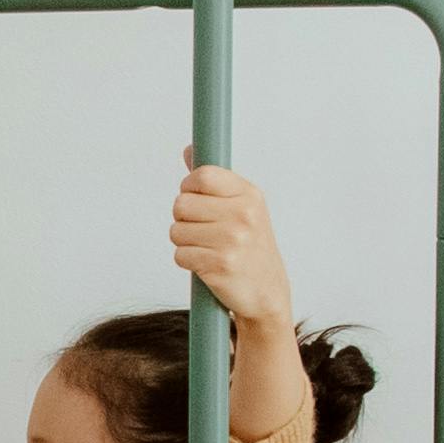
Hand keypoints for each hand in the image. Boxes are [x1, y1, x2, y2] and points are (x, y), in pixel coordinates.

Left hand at [171, 156, 294, 331]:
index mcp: (249, 195)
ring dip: (185, 242)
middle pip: (181, 203)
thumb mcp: (242, 207)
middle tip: (204, 231)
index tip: (196, 200)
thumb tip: (189, 150)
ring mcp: (232, 240)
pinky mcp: (220, 265)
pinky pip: (180, 255)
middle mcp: (243, 215)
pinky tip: (207, 264)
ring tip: (207, 249)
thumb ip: (213, 180)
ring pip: (176, 230)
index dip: (189, 188)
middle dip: (184, 219)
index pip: (201, 176)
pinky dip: (188, 261)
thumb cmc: (250, 247)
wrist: (267, 292)